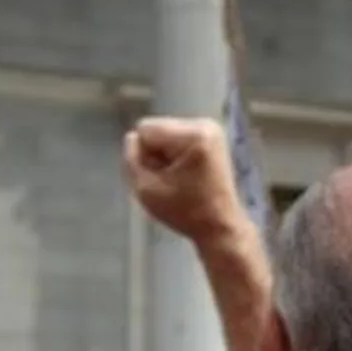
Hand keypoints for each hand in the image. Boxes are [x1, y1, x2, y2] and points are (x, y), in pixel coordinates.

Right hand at [122, 117, 243, 242]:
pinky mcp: (212, 138)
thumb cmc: (184, 212)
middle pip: (157, 128)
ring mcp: (211, 129)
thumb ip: (132, 159)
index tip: (157, 176)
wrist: (220, 225)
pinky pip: (179, 138)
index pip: (145, 128)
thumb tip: (132, 138)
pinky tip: (185, 174)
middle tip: (168, 180)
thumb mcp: (145, 189)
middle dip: (154, 153)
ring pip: (166, 133)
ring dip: (164, 155)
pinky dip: (176, 155)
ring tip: (177, 179)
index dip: (142, 154)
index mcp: (192, 135)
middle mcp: (204, 125)